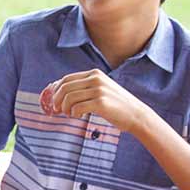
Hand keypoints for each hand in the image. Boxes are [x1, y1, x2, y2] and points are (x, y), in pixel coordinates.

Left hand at [40, 70, 155, 135]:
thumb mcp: (101, 89)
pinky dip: (74, 113)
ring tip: (69, 114)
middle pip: (65, 87)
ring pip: (69, 98)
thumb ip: (84, 87)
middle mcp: (96, 79)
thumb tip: (58, 89)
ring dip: (65, 108)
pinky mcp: (101, 102)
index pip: (66, 79)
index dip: (56, 90)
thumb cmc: (115, 105)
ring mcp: (99, 90)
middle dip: (57, 100)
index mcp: (94, 73)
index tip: (53, 101)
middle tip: (57, 110)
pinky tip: (78, 116)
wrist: (135, 114)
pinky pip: (77, 107)